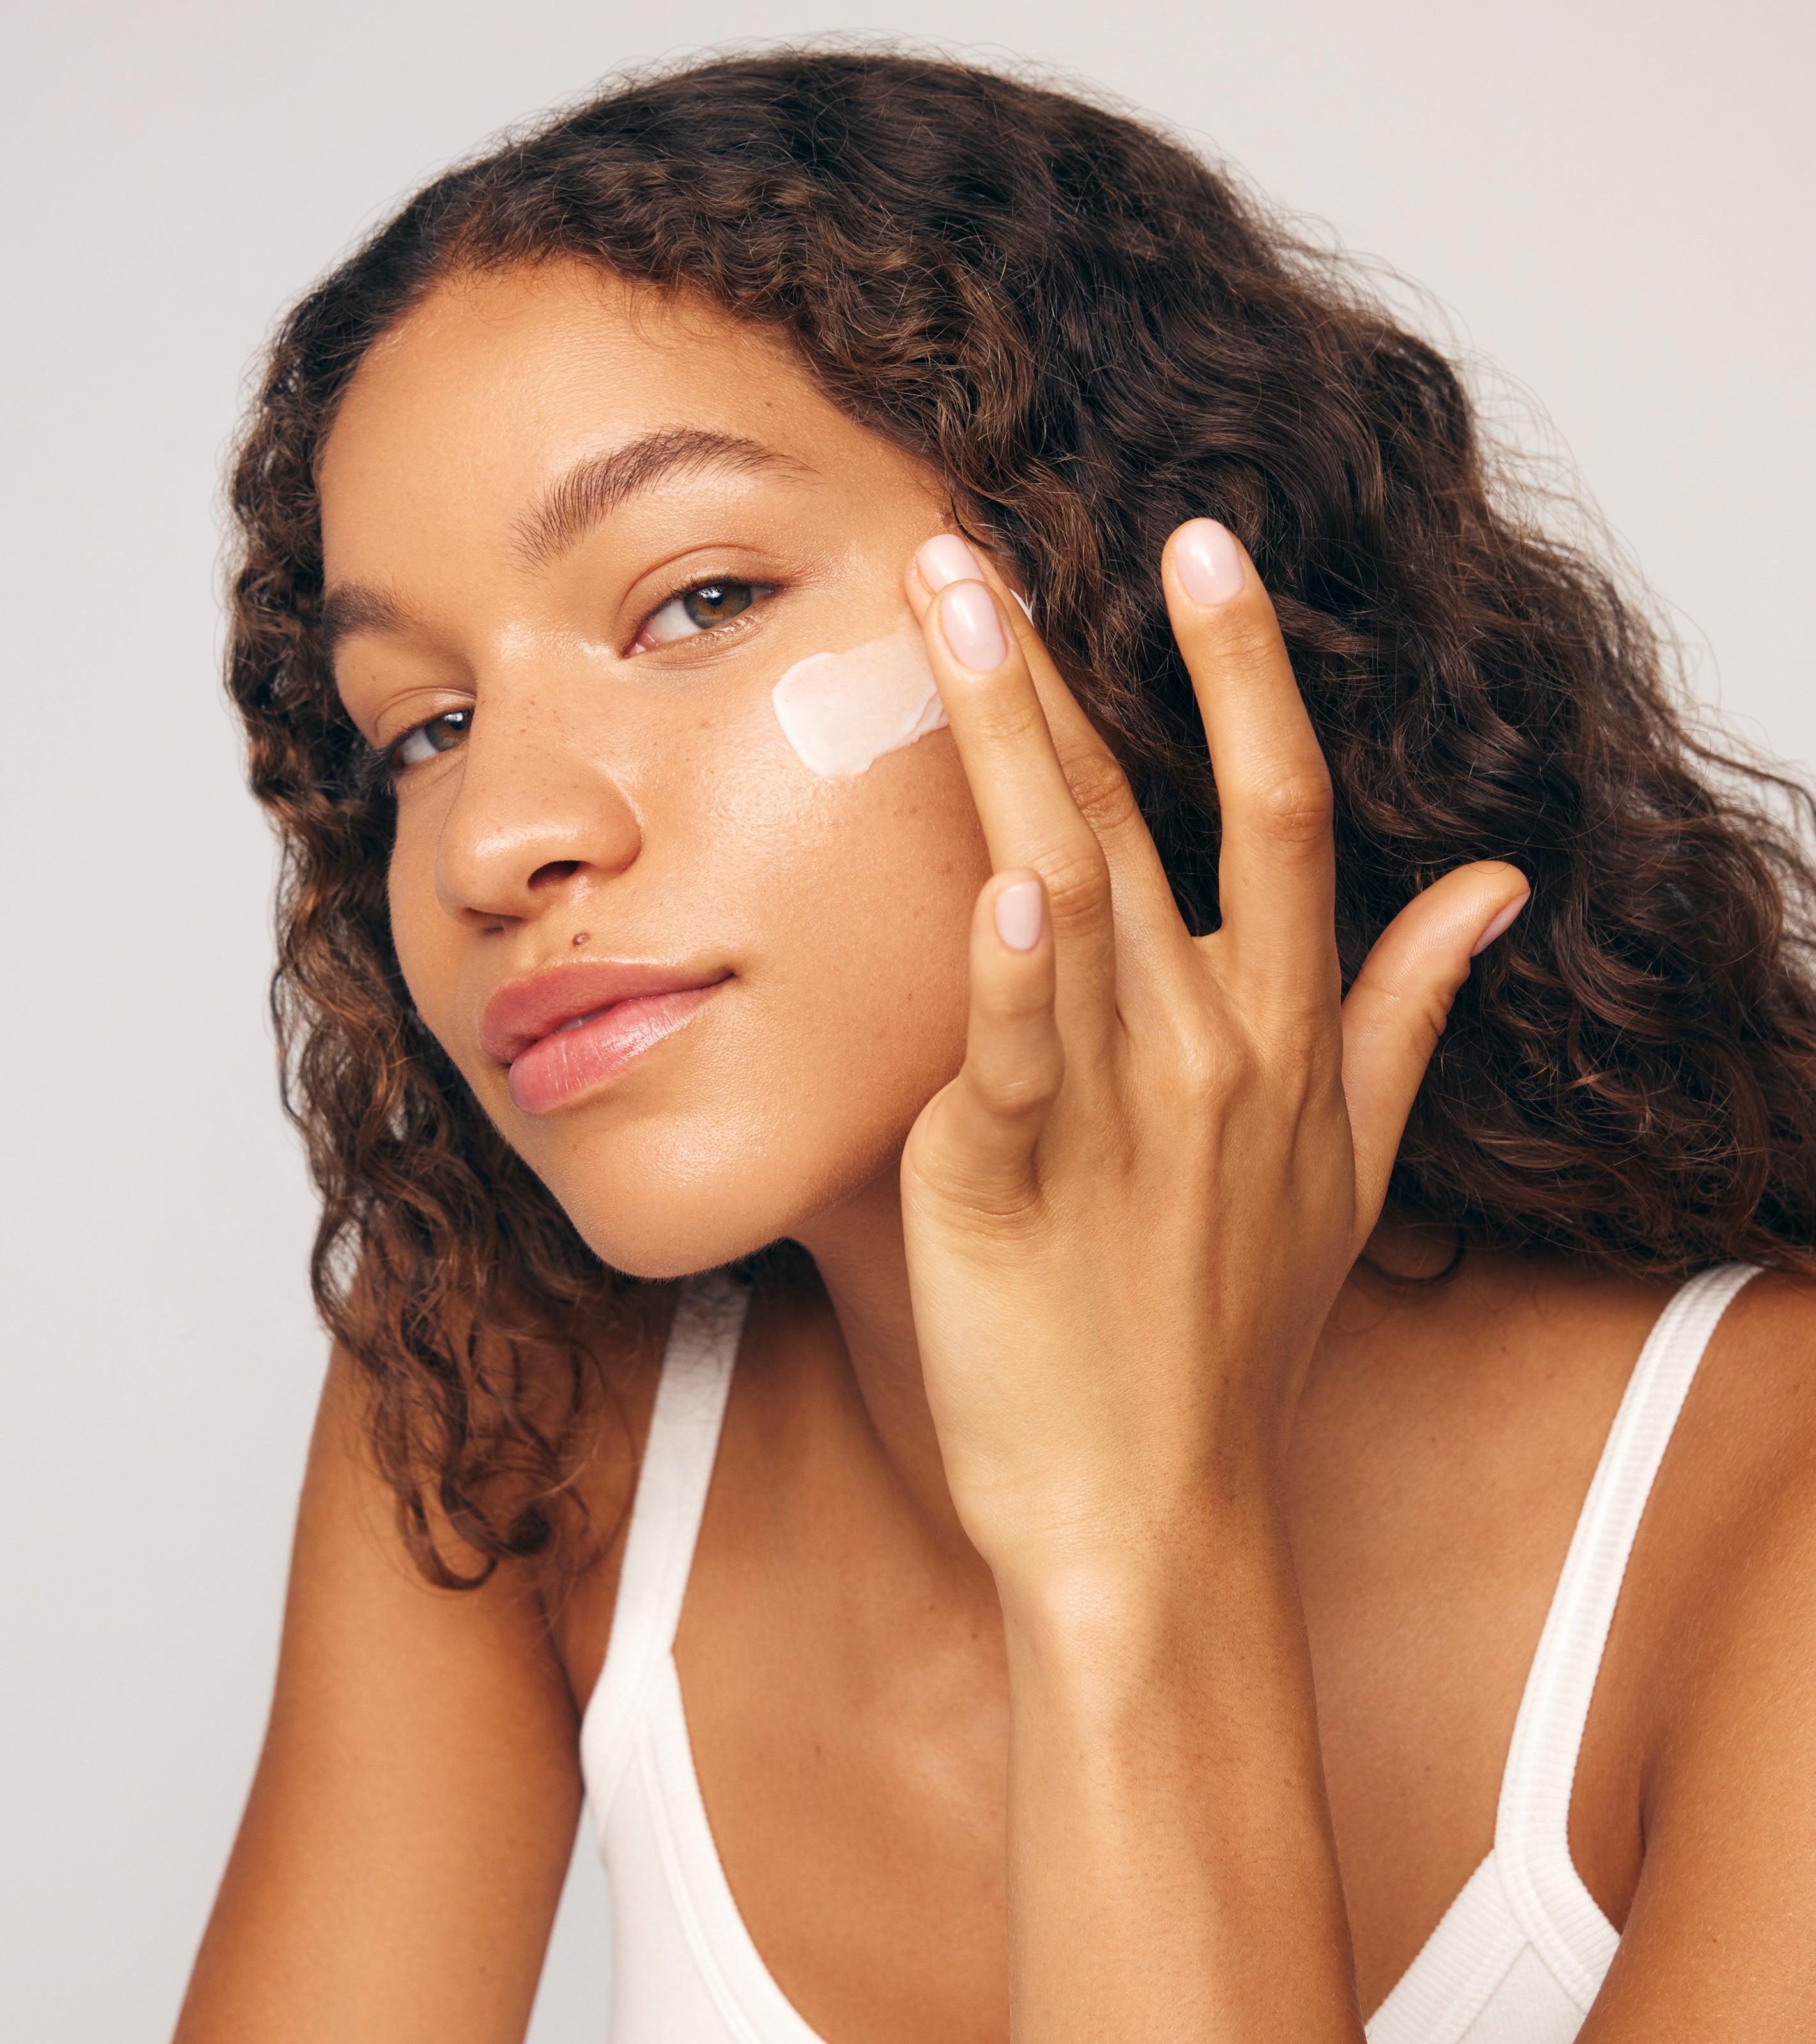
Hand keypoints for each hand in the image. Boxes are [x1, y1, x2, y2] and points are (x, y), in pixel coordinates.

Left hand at [899, 523, 1526, 1599]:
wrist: (1155, 1507)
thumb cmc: (1234, 1332)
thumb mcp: (1356, 1168)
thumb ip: (1411, 1014)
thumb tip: (1490, 887)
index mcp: (1282, 1034)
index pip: (1281, 811)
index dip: (1242, 673)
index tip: (1198, 549)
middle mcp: (1209, 1051)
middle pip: (1148, 818)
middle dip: (1066, 667)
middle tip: (980, 538)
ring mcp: (1113, 1115)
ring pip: (1069, 890)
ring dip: (1012, 743)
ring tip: (950, 610)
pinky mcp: (1008, 1186)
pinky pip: (1012, 1060)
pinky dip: (1010, 969)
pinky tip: (1001, 876)